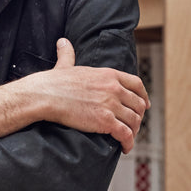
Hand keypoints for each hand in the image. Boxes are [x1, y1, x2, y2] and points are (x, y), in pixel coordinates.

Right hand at [38, 38, 149, 153]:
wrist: (45, 95)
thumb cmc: (53, 82)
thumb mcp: (66, 64)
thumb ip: (68, 54)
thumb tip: (62, 42)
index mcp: (108, 74)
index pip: (136, 84)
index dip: (144, 96)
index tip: (145, 105)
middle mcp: (114, 88)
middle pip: (138, 104)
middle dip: (138, 116)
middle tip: (133, 125)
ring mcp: (111, 104)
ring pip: (134, 120)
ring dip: (134, 131)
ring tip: (128, 138)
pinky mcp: (105, 121)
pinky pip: (125, 134)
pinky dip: (128, 143)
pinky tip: (125, 148)